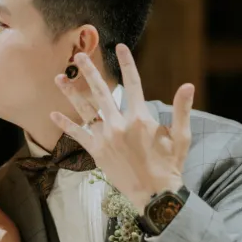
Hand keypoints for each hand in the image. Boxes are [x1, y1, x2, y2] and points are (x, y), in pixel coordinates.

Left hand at [50, 43, 193, 211]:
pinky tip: (53, 114)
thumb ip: (182, 109)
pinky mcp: (96, 152)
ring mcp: (105, 138)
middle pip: (101, 91)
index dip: (127, 63)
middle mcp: (119, 125)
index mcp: (140, 118)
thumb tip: (188, 85)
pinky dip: (65, 125)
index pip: (132, 83)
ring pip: (85, 110)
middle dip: (89, 71)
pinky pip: (77, 135)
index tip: (119, 47)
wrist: (155, 195)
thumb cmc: (170, 165)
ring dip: (71, 92)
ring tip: (59, 77)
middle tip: (79, 56)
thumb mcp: (181, 136)